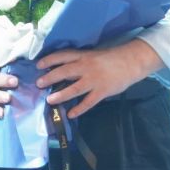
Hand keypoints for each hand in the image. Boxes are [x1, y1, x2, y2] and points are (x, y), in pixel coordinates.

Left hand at [36, 40, 160, 119]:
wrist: (131, 62)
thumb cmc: (111, 58)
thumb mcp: (92, 55)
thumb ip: (79, 62)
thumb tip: (61, 71)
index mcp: (83, 56)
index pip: (63, 56)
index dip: (49, 60)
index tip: (38, 65)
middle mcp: (86, 67)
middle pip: (64, 72)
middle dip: (50, 78)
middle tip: (38, 84)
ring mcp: (94, 80)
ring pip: (74, 88)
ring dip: (61, 95)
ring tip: (50, 101)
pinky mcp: (102, 91)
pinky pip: (88, 102)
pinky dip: (79, 109)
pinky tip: (71, 114)